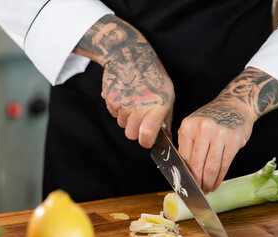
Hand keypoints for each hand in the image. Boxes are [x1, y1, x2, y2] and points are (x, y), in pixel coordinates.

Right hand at [74, 15, 173, 147]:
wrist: (128, 54)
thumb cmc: (152, 73)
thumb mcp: (167, 93)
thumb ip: (166, 117)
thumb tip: (167, 137)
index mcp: (157, 105)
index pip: (146, 135)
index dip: (146, 142)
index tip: (147, 140)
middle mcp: (138, 106)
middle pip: (131, 134)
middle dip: (135, 131)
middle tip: (141, 121)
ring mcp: (122, 103)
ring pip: (122, 124)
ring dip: (127, 118)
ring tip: (133, 102)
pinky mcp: (110, 99)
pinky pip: (113, 113)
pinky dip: (118, 109)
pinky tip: (125, 95)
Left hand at [178, 68, 277, 192]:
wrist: (235, 104)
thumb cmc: (211, 118)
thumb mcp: (193, 126)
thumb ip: (187, 146)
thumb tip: (182, 172)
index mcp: (188, 127)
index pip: (183, 158)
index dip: (184, 175)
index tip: (184, 185)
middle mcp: (203, 129)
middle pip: (197, 165)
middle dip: (196, 183)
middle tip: (196, 192)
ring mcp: (220, 134)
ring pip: (211, 167)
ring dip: (208, 183)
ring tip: (207, 190)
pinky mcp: (234, 140)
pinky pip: (224, 165)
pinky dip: (219, 178)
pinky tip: (216, 183)